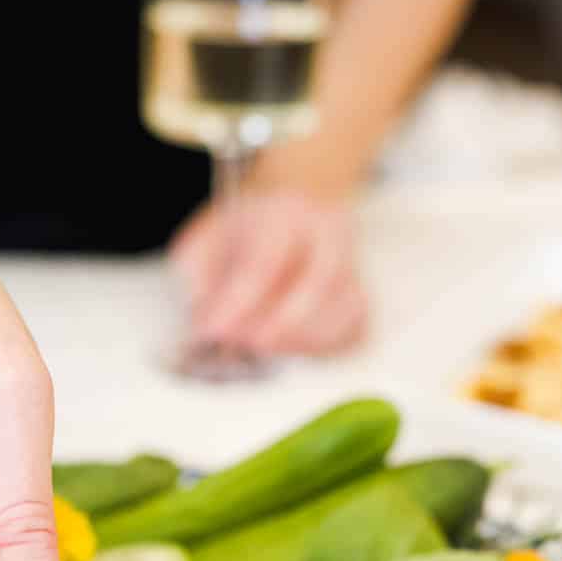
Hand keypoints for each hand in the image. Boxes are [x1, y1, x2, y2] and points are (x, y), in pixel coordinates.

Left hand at [170, 189, 368, 356]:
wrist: (288, 214)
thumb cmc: (242, 235)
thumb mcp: (205, 241)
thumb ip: (200, 279)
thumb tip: (206, 325)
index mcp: (284, 211)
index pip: (266, 258)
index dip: (239, 301)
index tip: (213, 331)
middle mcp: (329, 231)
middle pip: (319, 280)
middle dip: (278, 323)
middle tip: (243, 346)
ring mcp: (353, 263)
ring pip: (345, 308)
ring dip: (301, 340)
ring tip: (262, 349)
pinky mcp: (362, 296)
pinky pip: (356, 330)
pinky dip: (324, 349)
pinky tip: (292, 349)